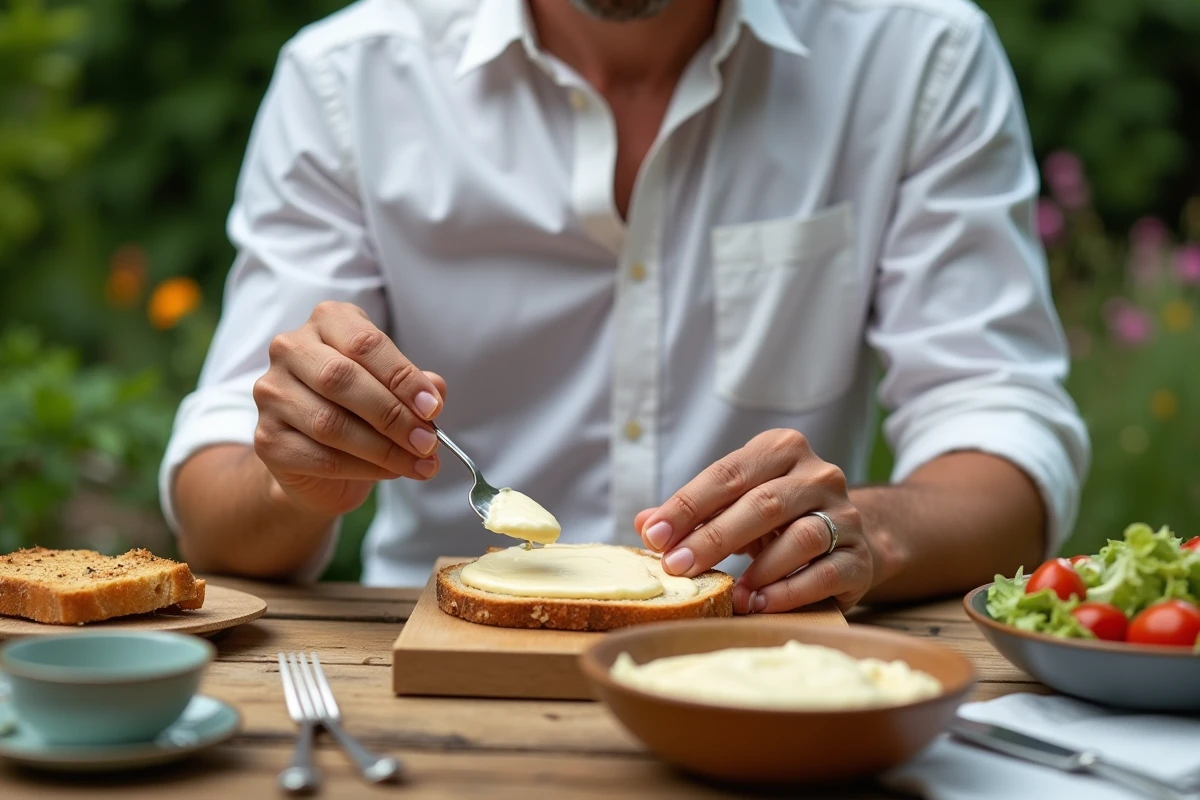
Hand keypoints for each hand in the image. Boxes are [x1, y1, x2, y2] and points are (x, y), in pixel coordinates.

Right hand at [252, 301, 445, 516]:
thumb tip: (436, 392)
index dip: (403, 377)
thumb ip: (416, 386)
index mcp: (327, 322)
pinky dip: (363, 468)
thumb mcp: (394, 389)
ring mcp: (271, 393)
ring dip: (383, 448)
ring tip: (419, 463)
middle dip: (393, 415)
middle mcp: (290, 349)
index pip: (365, 342)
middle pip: (341, 378)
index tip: (433, 408)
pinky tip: (390, 472)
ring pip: (330, 422)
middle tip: (428, 442)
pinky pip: (320, 457)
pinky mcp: (267, 438)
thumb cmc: (362, 411)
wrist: (318, 462)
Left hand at [634, 429, 870, 613]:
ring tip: (727, 594)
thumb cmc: (775, 518)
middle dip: (714, 538)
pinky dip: (790, 592)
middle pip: (763, 504)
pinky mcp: (862, 556)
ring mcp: (845, 514)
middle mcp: (818, 474)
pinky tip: (760, 603)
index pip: (727, 474)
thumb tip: (644, 524)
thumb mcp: (733, 505)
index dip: (687, 506)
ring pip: (802, 537)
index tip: (654, 536)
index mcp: (780, 449)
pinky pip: (828, 572)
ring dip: (759, 570)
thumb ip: (692, 512)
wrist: (845, 537)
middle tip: (677, 568)